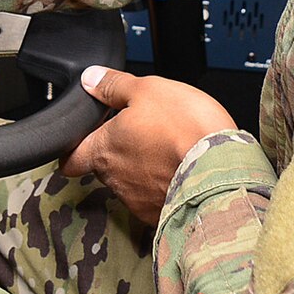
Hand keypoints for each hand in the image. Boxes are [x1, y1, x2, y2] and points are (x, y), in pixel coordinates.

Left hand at [60, 66, 237, 225]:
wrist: (222, 171)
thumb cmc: (185, 129)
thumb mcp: (147, 90)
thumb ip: (113, 85)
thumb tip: (90, 78)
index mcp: (104, 149)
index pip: (70, 159)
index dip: (72, 150)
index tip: (79, 143)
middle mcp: (115, 180)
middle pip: (104, 167)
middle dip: (117, 152)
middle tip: (140, 134)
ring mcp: (138, 200)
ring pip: (130, 182)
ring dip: (142, 169)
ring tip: (166, 150)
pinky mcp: (161, 215)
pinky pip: (155, 198)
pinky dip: (163, 185)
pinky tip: (179, 170)